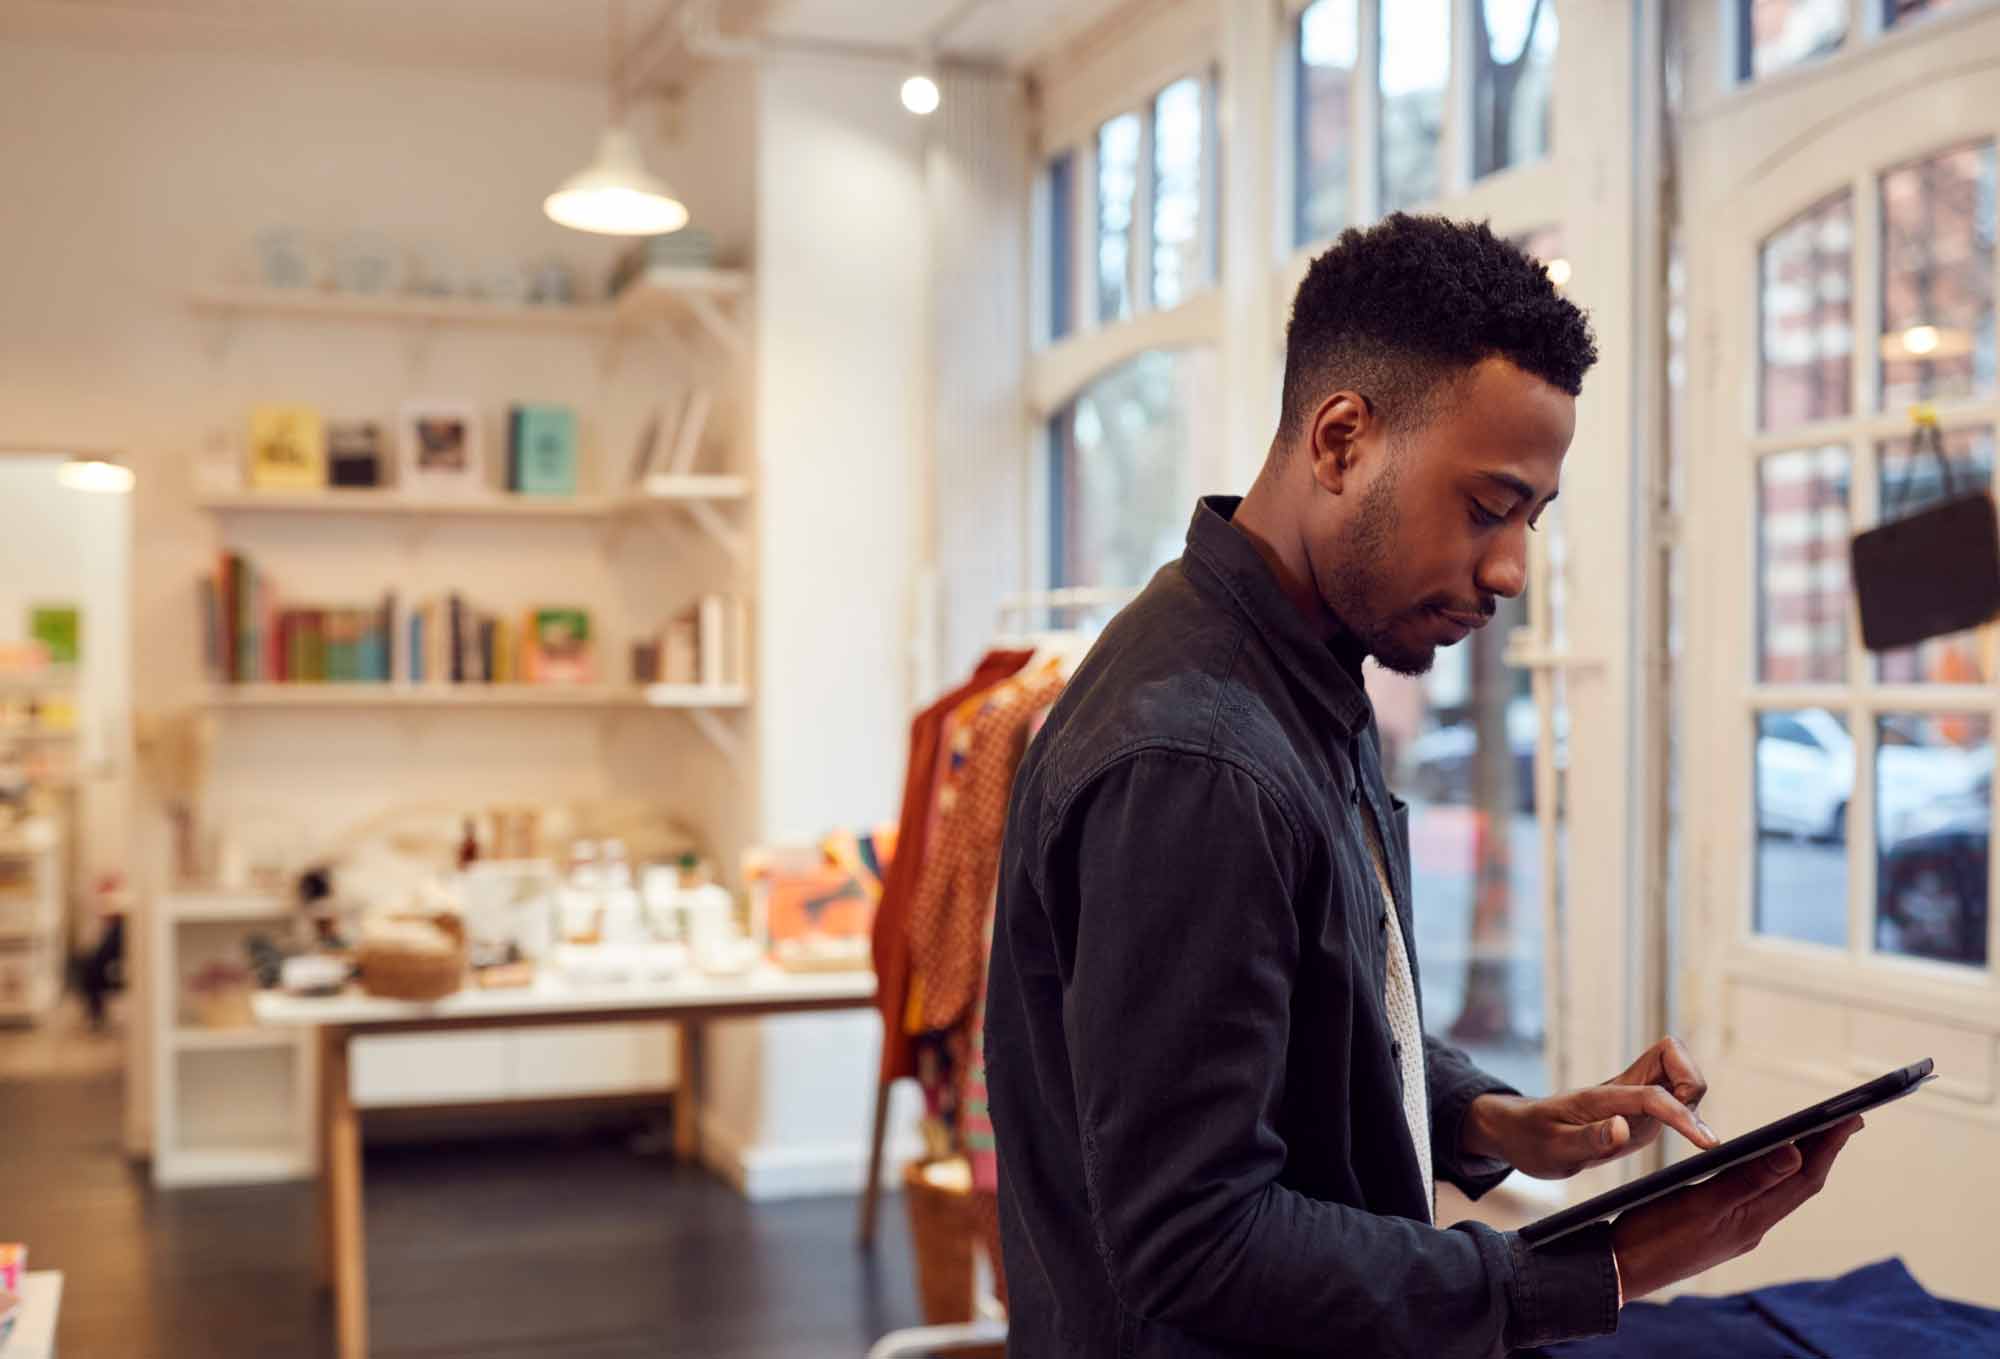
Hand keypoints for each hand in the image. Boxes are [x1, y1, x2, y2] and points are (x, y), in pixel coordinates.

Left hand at [1464, 1037, 1719, 1178]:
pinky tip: (1689, 1133)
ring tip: (1690, 1131)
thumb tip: (1623, 1128)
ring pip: (1678, 1072)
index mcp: (1601, 1098)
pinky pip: (1674, 1094)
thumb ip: (1589, 1139)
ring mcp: (1633, 1097)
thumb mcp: (1553, 1148)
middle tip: (1691, 1127)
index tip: (1707, 1144)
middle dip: (1693, 1083)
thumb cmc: (1532, 1139)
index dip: (1682, 1116)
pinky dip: (1689, 1107)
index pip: (1651, 1097)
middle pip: (1673, 1057)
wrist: (1519, 1132)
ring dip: (1693, 1094)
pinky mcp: (1638, 1111)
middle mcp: (1622, 1090)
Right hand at [1612, 1116, 1863, 1300]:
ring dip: (1800, 1162)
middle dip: (1823, 1151)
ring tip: (1814, 1136)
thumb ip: (1745, 1180)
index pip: (1802, 1179)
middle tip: (1846, 1119)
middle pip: (1797, 1185)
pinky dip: (1771, 1173)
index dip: (1828, 1147)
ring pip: (1780, 1192)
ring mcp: (1736, 1230)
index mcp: (1751, 1221)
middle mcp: (1751, 1227)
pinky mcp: (1719, 1229)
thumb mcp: (1698, 1204)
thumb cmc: (1651, 1237)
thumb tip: (1794, 1154)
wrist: (1619, 1271)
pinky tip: (1765, 1164)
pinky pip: (1759, 1197)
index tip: (1850, 1116)